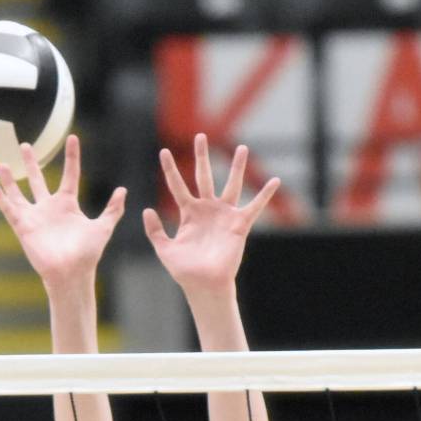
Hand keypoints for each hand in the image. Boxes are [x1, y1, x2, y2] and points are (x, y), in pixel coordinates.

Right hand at [0, 134, 125, 286]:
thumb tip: (123, 190)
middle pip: (37, 180)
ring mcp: (34, 217)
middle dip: (31, 163)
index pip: (70, 174)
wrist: (70, 271)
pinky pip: (8, 208)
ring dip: (10, 179)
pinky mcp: (23, 226)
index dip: (72, 157)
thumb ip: (113, 209)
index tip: (73, 138)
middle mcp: (49, 208)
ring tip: (2, 162)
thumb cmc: (87, 253)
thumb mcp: (103, 227)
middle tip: (24, 146)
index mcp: (67, 205)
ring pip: (19, 193)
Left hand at [143, 133, 278, 297]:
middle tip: (200, 136)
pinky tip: (275, 181)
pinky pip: (255, 206)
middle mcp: (207, 209)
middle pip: (203, 177)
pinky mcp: (239, 224)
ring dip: (236, 167)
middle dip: (201, 157)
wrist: (204, 284)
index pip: (178, 186)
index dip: (170, 170)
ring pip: (230, 185)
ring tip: (241, 148)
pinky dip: (264, 195)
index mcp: (188, 214)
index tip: (163, 152)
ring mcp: (223, 215)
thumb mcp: (165, 249)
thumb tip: (146, 209)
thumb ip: (155, 230)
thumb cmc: (184, 270)